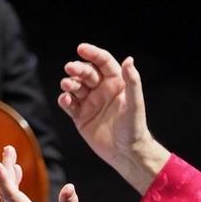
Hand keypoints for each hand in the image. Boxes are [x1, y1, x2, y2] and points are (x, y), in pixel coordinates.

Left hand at [0, 145, 104, 201]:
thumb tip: (69, 188)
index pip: (13, 197)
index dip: (4, 180)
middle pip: (7, 194)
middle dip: (6, 171)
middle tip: (8, 149)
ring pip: (7, 198)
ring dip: (9, 177)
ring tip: (11, 156)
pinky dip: (12, 187)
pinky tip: (17, 174)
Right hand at [59, 43, 169, 192]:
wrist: (126, 153)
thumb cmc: (134, 127)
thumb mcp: (135, 103)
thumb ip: (132, 81)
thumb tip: (128, 59)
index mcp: (116, 83)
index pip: (102, 62)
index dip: (92, 53)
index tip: (81, 48)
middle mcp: (101, 90)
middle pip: (86, 73)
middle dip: (77, 69)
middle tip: (70, 68)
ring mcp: (90, 102)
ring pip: (75, 87)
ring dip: (69, 83)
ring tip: (68, 85)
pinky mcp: (80, 116)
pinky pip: (69, 104)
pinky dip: (65, 100)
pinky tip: (65, 100)